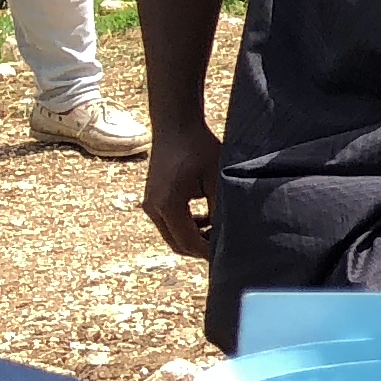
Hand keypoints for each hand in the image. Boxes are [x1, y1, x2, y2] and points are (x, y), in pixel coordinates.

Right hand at [141, 121, 219, 259]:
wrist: (176, 127)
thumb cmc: (199, 148)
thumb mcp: (217, 179)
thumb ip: (221, 208)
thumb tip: (230, 233)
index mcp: (168, 205)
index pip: (188, 242)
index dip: (209, 252)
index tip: (230, 254)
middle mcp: (153, 208)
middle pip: (177, 244)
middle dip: (202, 248)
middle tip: (227, 246)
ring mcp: (150, 204)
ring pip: (173, 235)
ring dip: (195, 238)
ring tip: (220, 231)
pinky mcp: (153, 199)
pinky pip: (169, 223)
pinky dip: (187, 227)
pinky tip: (207, 219)